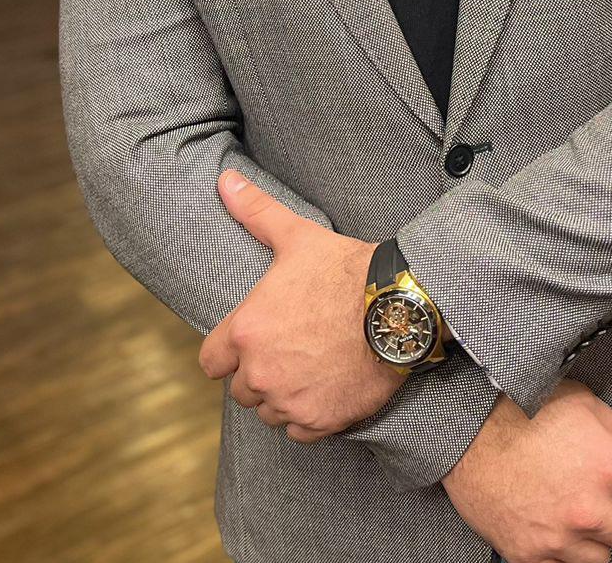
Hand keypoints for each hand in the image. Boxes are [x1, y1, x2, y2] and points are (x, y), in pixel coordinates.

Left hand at [198, 173, 404, 440]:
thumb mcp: (297, 237)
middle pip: (242, 389)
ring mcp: (290, 401)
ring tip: (309, 366)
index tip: (250, 340)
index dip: (229, 351)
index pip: (211, 361)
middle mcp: (261, 373)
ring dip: (282, 395)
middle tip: (290, 347)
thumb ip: (255, 212)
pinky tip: (326, 388)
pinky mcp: (320, 423)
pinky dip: (309, 416)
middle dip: (259, 372)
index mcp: (247, 331)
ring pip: (269, 411)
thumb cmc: (345, 269)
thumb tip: (224, 181)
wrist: (400, 306)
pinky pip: (299, 432)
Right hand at [441, 379, 611, 562]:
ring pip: (601, 556)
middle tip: (597, 492)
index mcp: (606, 468)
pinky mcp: (531, 556)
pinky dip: (562, 552)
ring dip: (593, 536)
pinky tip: (552, 525)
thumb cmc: (520, 411)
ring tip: (573, 508)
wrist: (466, 432)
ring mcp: (559, 538)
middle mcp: (588, 509)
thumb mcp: (579, 403)